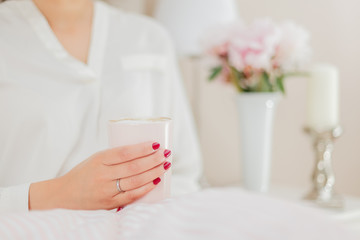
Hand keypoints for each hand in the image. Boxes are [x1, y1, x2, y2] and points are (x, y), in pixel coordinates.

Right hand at [29, 141, 171, 209]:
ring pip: (135, 181)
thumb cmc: (84, 173)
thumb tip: (143, 152)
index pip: (125, 153)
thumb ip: (115, 157)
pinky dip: (146, 188)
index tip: (156, 144)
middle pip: (133, 167)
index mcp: (98, 160)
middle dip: (153, 160)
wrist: (64, 196)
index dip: (142, 148)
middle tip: (166, 154)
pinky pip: (131, 196)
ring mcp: (106, 191)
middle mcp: (102, 175)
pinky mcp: (109, 203)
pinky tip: (156, 181)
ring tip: (165, 165)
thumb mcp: (95, 159)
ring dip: (153, 172)